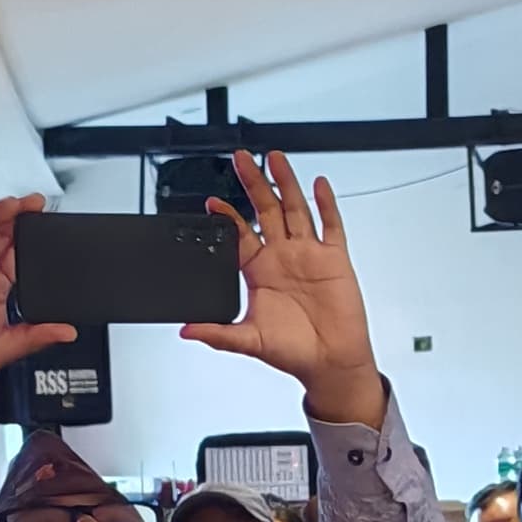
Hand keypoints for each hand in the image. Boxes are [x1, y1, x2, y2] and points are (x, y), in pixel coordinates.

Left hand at [187, 151, 383, 425]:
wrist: (330, 362)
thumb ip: (218, 333)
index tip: (212, 202)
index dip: (227, 217)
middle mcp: (282, 257)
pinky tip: (319, 184)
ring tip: (274, 159)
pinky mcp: (334, 259)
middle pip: (265, 211)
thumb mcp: (249, 341)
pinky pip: (330, 225)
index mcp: (259, 272)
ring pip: (295, 209)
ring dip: (285, 183)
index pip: (239, 235)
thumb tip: (187, 331)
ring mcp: (308, 254)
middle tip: (241, 160)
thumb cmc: (293, 352)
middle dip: (253, 184)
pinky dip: (326, 204)